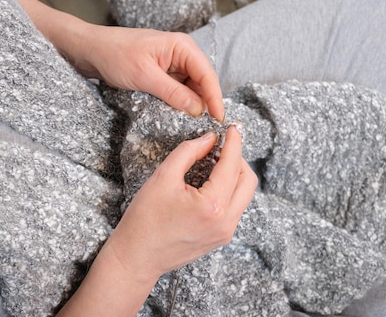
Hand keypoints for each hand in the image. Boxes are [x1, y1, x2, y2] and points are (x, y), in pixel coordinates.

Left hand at [70, 24, 224, 120]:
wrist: (89, 49)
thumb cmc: (114, 54)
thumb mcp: (144, 76)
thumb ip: (173, 93)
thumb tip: (198, 109)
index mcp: (181, 46)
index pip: (207, 74)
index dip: (215, 98)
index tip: (219, 119)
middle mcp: (181, 53)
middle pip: (202, 82)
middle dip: (206, 102)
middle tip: (208, 127)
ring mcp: (172, 63)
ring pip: (191, 88)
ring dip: (192, 104)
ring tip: (193, 124)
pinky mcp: (163, 73)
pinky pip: (178, 89)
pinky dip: (179, 102)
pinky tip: (178, 115)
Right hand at [105, 125, 256, 283]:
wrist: (138, 257)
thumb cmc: (145, 219)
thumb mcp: (163, 177)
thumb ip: (189, 152)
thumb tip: (209, 140)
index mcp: (213, 206)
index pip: (232, 165)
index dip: (234, 143)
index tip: (232, 128)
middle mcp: (226, 221)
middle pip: (247, 180)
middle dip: (238, 158)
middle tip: (222, 145)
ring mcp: (226, 232)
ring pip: (244, 194)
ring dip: (234, 174)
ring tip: (215, 162)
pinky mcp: (221, 237)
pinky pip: (235, 207)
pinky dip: (229, 189)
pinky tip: (212, 181)